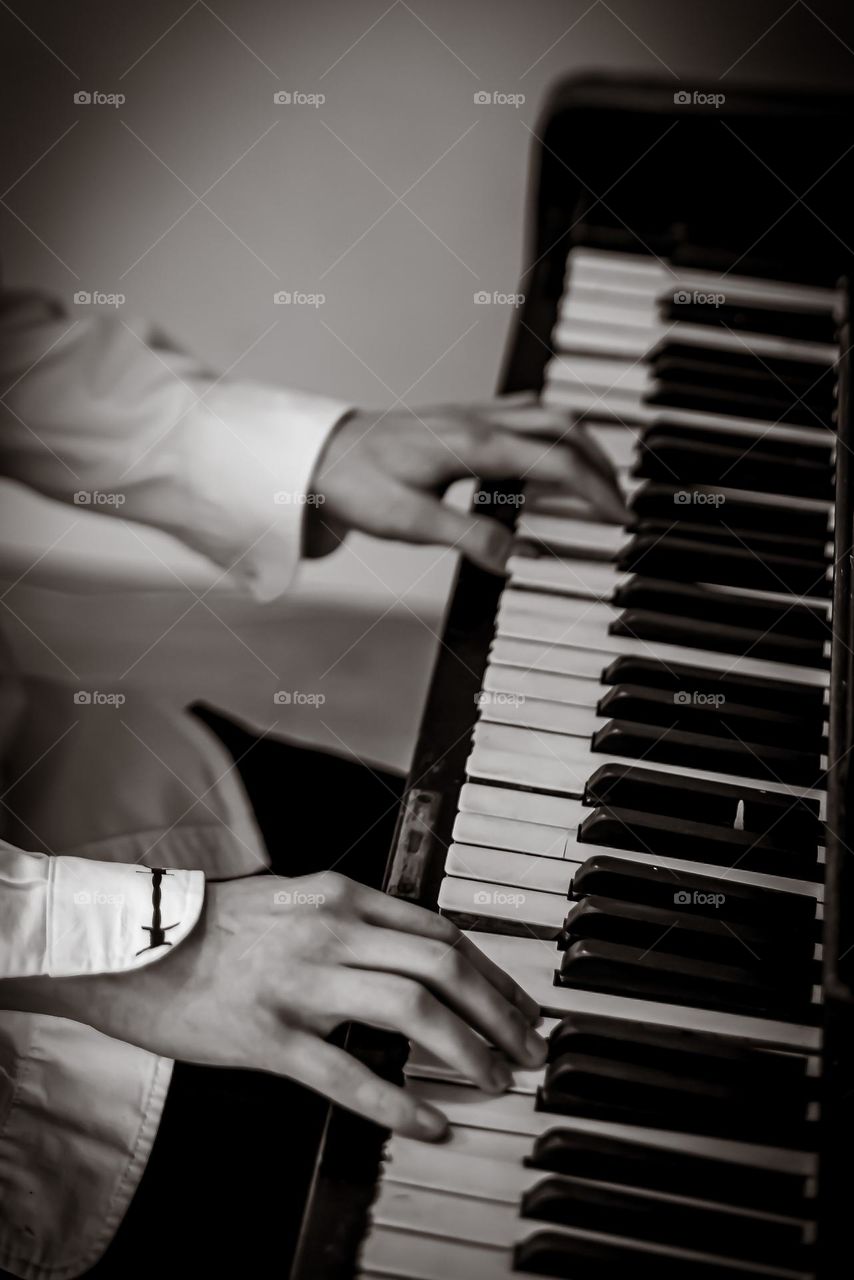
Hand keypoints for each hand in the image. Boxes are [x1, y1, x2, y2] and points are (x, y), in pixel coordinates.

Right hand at [26, 872, 546, 1140]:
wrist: (130, 944)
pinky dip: (399, 1102)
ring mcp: (299, 982)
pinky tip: (432, 1124)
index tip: (519, 1003)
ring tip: (497, 1080)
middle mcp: (329, 930)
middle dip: (498, 1010)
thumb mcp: (293, 903)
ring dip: (467, 1049)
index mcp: (340, 896)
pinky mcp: (267, 1035)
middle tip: (528, 1047)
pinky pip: (347, 1074)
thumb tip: (414, 956)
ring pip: (411, 1010)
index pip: (439, 930)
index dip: (491, 971)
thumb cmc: (213, 929)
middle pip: (441, 965)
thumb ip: (352, 923)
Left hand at [306, 393, 628, 572]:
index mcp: (475, 445)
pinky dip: (550, 434)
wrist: (315, 455)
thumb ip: (469, 537)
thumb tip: (518, 556)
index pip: (558, 463)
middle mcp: (479, 421)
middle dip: (602, 464)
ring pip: (547, 415)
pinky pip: (522, 414)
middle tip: (620, 502)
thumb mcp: (410, 522)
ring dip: (580, 444)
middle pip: (565, 428)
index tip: (621, 518)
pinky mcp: (459, 420)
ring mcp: (470, 415)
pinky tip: (546, 457)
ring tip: (596, 481)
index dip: (597, 492)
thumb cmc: (355, 483)